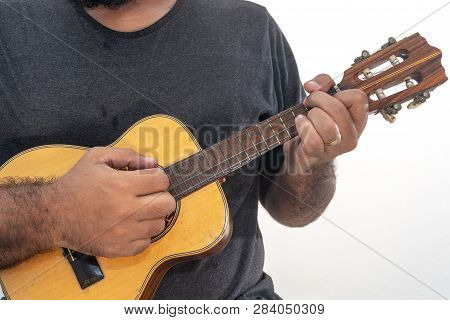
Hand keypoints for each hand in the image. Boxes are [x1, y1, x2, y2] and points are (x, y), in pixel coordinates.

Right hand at [50, 147, 175, 257]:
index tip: (149, 179)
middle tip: (148, 195)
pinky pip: (147, 242)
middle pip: (167, 204)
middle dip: (161, 196)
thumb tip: (152, 162)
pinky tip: (130, 225)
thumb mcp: (97, 157)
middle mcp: (126, 210)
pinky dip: (142, 234)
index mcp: (122, 185)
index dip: (157, 177)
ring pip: (160, 224)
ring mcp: (123, 233)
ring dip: (152, 215)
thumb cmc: (76, 184)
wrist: (53, 215)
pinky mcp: (119, 249)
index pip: (162, 180)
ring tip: (137, 210)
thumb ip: (127, 155)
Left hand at [283, 74, 368, 171]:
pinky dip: (302, 125)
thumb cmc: (315, 121)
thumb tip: (311, 86)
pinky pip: (312, 138)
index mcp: (358, 120)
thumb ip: (322, 83)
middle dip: (318, 99)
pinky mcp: (320, 155)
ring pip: (326, 125)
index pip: (358, 98)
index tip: (328, 96)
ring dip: (311, 115)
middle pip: (338, 109)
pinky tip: (300, 123)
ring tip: (307, 116)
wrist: (302, 150)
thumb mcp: (322, 98)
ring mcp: (337, 148)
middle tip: (310, 103)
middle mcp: (352, 136)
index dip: (339, 92)